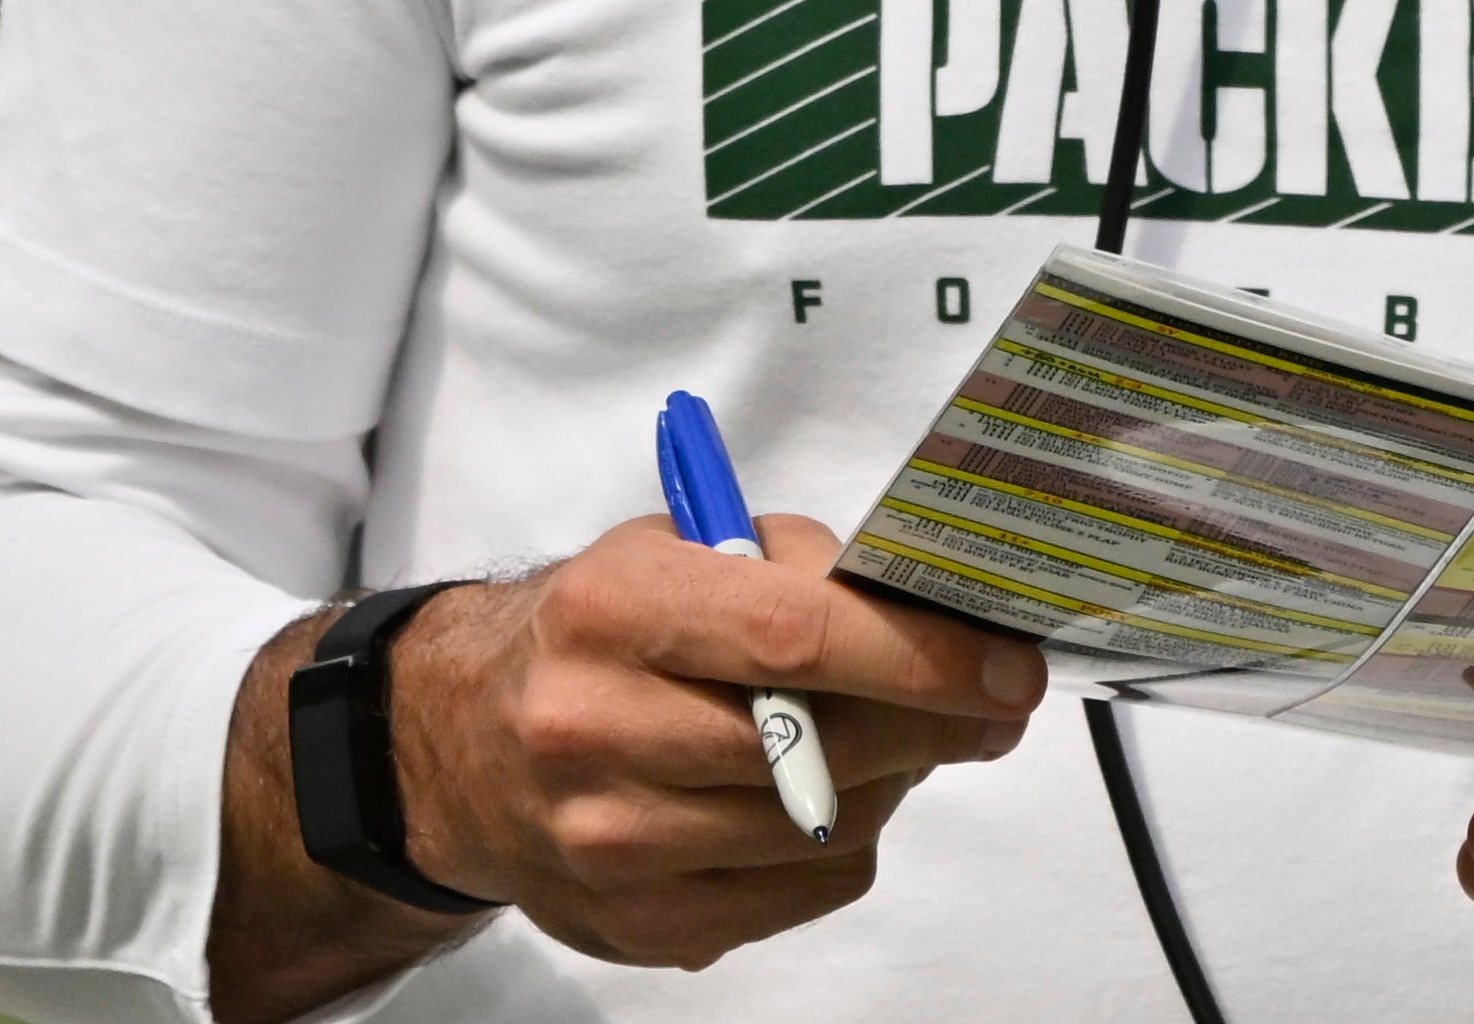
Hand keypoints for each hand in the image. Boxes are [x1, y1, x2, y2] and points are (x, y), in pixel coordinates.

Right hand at [404, 518, 1039, 958]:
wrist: (463, 743)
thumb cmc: (596, 632)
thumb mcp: (674, 549)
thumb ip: (796, 566)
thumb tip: (933, 612)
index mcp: (612, 613)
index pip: (796, 639)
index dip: (923, 657)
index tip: (1009, 666)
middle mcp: (597, 732)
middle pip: (821, 749)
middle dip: (935, 724)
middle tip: (990, 700)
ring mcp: (613, 844)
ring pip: (827, 831)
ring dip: (890, 782)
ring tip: (886, 737)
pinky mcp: (638, 925)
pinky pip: (804, 893)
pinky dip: (838, 844)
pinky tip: (816, 797)